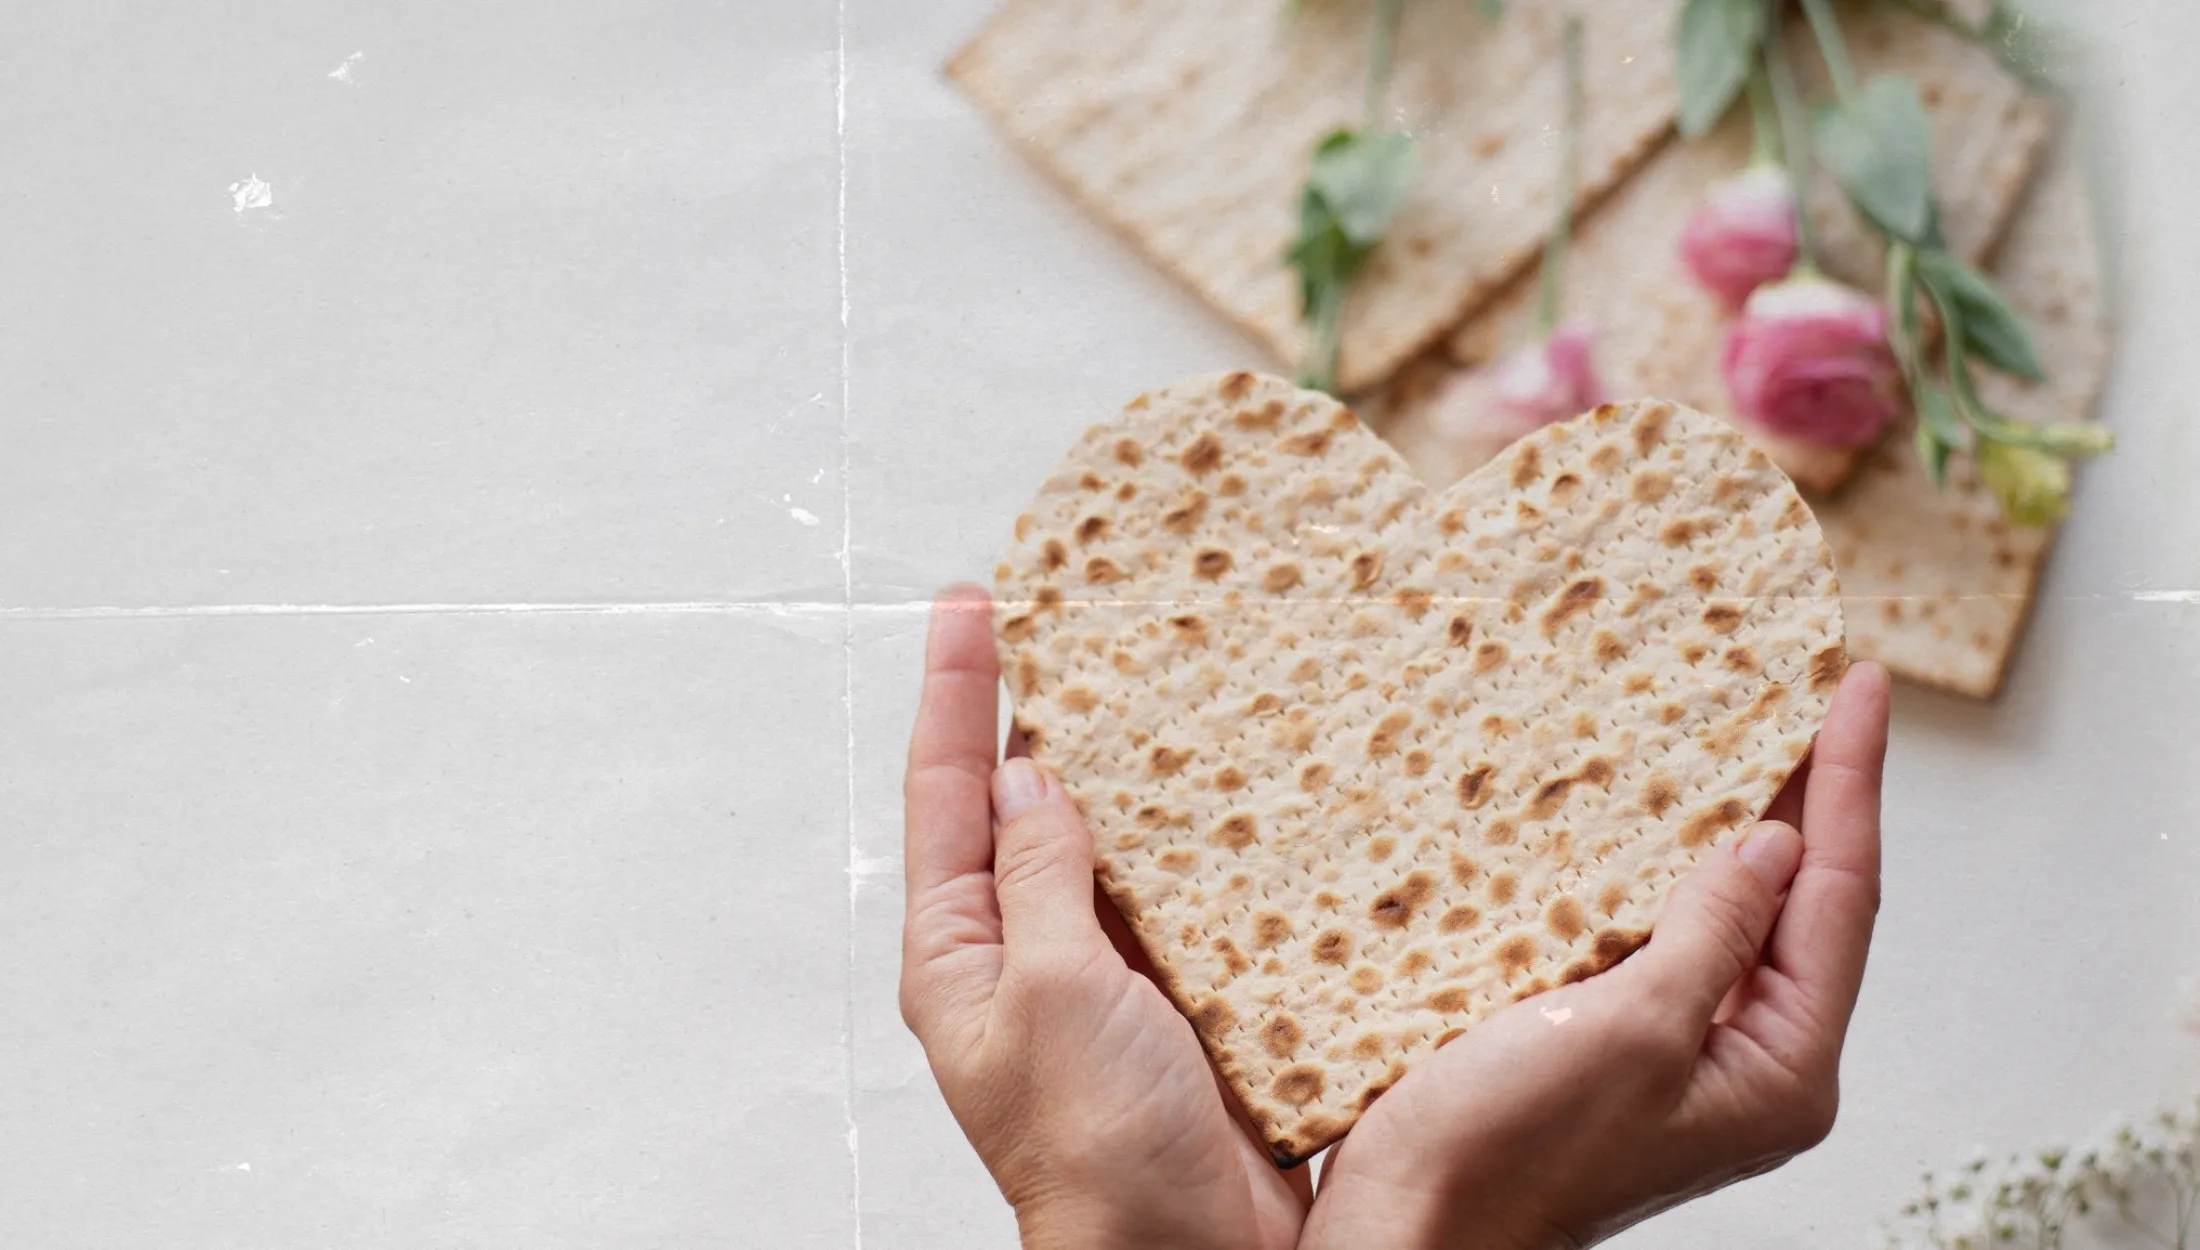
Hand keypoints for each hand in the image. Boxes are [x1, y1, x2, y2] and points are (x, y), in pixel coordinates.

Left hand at [900, 586, 1312, 1249]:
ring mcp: (1105, 973)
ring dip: (1131, 765)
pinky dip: (1203, 836)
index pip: (946, 791)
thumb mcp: (1052, 993)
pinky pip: (1184, 893)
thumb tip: (1030, 775)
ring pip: (1110, 840)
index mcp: (963, 953)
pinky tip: (1240, 789)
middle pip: (1022, 803)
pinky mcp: (1182, 996)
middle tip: (1064, 609)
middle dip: (1038, 707)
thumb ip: (1040, 878)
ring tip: (1153, 672)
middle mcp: (1026, 953)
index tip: (969, 599)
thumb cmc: (1098, 1154)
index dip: (955, 689)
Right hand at [1300, 662, 1892, 1249]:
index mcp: (1779, 1071)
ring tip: (1750, 727)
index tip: (1861, 684)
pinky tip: (1651, 815)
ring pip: (1731, 912)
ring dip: (1736, 822)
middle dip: (1810, 795)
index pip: (1839, 899)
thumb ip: (1710, 931)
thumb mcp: (1628, 1028)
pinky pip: (1664, 933)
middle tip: (1817, 686)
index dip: (1849, 782)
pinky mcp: (1615, 1040)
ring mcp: (1682, 1052)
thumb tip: (1771, 846)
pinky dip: (1664, 865)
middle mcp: (1746, 1062)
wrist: (1412, 1224)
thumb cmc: (1508, 1149)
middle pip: (1803, 903)